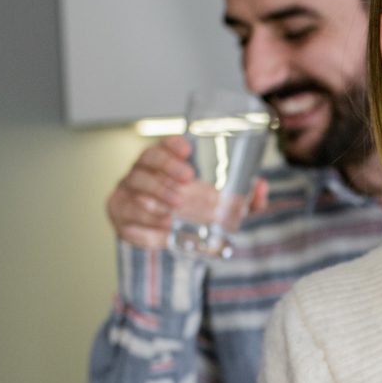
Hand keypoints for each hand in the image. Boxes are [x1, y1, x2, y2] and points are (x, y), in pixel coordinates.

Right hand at [106, 136, 268, 248]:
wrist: (160, 238)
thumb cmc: (190, 212)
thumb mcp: (220, 207)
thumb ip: (244, 201)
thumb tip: (261, 187)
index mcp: (164, 162)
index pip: (164, 145)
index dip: (172, 145)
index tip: (188, 150)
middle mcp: (143, 172)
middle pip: (148, 161)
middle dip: (167, 168)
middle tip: (187, 180)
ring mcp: (127, 191)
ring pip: (135, 186)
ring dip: (156, 195)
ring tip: (174, 207)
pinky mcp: (120, 214)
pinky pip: (127, 214)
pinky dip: (144, 220)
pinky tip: (160, 225)